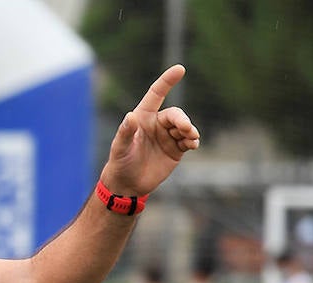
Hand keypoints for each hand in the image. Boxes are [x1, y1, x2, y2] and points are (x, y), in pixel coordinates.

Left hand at [100, 64, 200, 197]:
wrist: (128, 184)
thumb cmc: (120, 162)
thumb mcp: (119, 148)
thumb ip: (124, 133)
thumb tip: (130, 116)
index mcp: (143, 117)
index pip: (156, 95)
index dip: (167, 81)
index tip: (179, 69)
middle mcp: (157, 124)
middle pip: (175, 114)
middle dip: (182, 119)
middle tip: (185, 128)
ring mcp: (168, 136)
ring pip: (185, 126)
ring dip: (190, 130)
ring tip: (191, 138)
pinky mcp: (176, 149)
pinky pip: (189, 140)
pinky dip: (193, 140)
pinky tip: (193, 144)